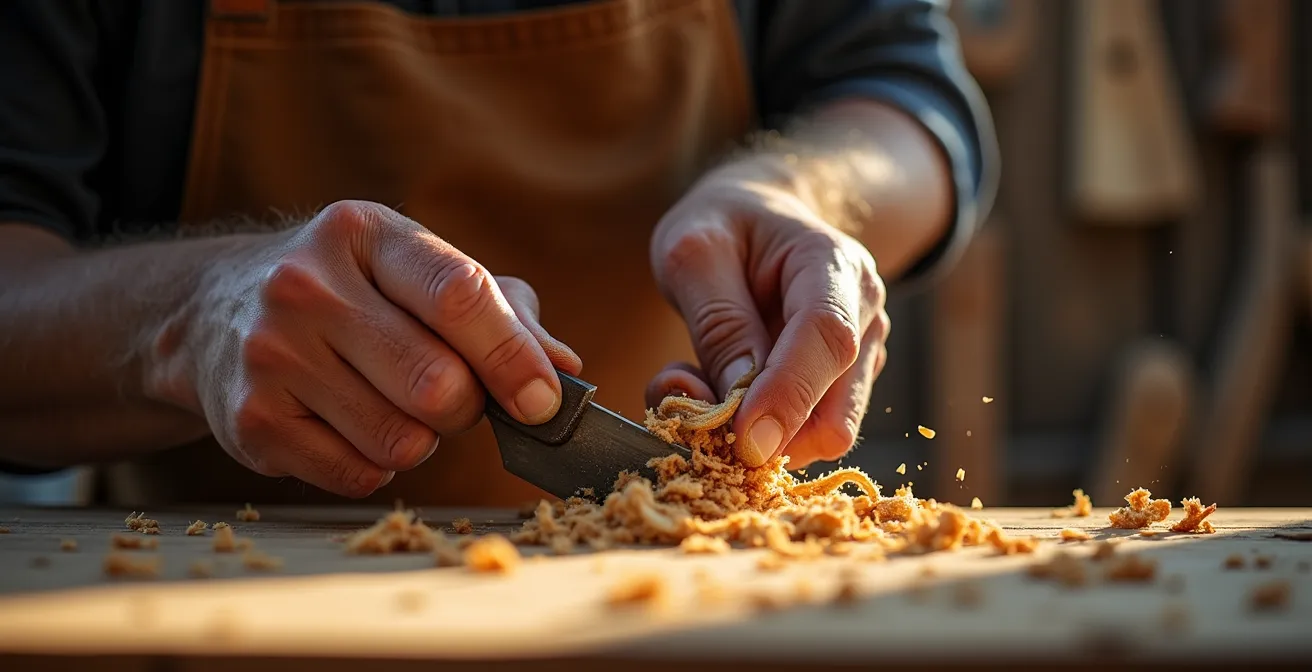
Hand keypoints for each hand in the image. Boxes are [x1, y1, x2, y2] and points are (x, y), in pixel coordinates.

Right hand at [171, 201, 580, 496]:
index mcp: (365, 232)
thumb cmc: (352, 290)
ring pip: (401, 439)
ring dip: (421, 439)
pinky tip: (352, 426)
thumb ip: (501, 312)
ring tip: (394, 405)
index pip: (459, 296)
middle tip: (452, 395)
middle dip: (467, 406)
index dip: (513, 357)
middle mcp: (307, 285)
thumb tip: (563, 369)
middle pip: (437, 383)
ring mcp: (270, 354)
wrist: (213, 311)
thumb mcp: (417, 271)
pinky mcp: (250, 420)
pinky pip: (358, 474)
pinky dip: (376, 465)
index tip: (544, 402)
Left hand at [648, 173, 888, 468]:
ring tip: (699, 389)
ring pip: (820, 434)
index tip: (743, 440)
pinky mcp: (839, 386)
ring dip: (756, 435)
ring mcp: (858, 355)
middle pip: (837, 413)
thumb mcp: (695, 252)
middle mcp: (862, 315)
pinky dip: (759, 430)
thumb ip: (717, 324)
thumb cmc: (725, 226)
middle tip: (694, 415)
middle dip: (768, 435)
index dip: (788, 396)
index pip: (829, 339)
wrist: (758, 216)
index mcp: (833, 264)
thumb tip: (738, 405)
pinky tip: (721, 392)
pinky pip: (804, 432)